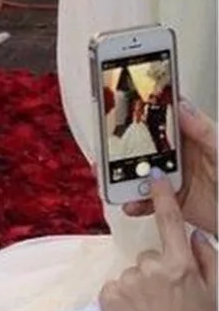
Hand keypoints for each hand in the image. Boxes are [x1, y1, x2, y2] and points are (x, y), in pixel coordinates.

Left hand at [99, 173, 217, 310]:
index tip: (155, 178)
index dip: (163, 198)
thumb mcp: (214, 294)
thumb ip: (207, 260)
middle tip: (165, 301)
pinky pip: (114, 288)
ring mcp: (129, 282)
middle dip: (154, 273)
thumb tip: (194, 235)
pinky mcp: (108, 296)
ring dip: (138, 288)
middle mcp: (153, 269)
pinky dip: (120, 299)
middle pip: (147, 257)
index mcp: (181, 266)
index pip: (170, 223)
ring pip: (131, 274)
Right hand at [123, 101, 216, 236]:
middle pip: (141, 149)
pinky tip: (132, 204)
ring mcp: (172, 178)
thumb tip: (181, 106)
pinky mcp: (171, 201)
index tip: (116, 112)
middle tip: (107, 154)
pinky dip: (136, 203)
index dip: (138, 114)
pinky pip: (147, 201)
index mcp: (190, 137)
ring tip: (114, 182)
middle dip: (120, 151)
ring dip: (123, 179)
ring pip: (140, 175)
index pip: (160, 119)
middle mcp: (178, 156)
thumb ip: (203, 130)